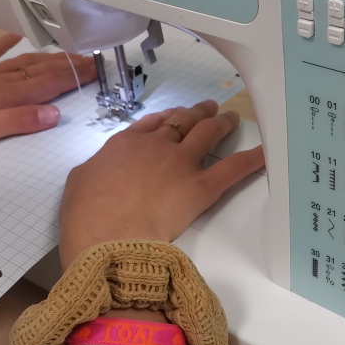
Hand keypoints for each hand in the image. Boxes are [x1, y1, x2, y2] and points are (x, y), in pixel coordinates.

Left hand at [0, 34, 95, 147]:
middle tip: (95, 62)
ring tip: (69, 55)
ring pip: (23, 64)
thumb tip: (55, 114)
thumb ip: (16, 121)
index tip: (100, 72)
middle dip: (69, 67)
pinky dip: (4, 44)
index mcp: (5, 95)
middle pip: (41, 72)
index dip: (74, 79)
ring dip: (48, 60)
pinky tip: (14, 36)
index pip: (49, 86)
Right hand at [59, 100, 264, 269]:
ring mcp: (180, 163)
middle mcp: (156, 146)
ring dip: (221, 123)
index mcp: (124, 145)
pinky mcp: (200, 187)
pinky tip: (265, 153)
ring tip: (231, 118)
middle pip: (181, 122)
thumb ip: (94, 170)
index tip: (173, 116)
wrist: (108, 235)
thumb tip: (98, 173)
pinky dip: (251, 159)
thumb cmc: (86, 215)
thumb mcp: (78, 183)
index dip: (165, 119)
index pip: (150, 124)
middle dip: (196, 113)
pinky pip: (231, 168)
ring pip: (206, 133)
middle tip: (208, 108)